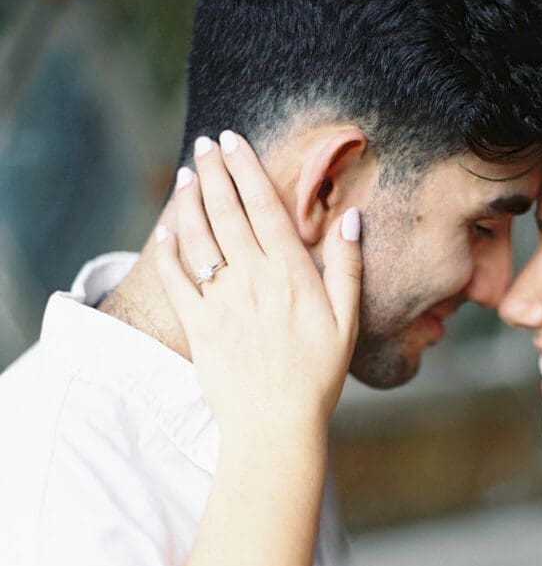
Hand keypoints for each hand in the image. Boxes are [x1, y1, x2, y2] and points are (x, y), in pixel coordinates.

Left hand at [155, 131, 361, 442]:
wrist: (275, 425)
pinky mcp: (198, 326)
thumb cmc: (317, 378)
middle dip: (215, 171)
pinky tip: (165, 231)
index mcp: (291, 275)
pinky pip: (175, 279)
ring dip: (189, 201)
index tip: (233, 140)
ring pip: (198, 237)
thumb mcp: (347, 323)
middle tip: (205, 143)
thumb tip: (351, 217)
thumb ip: (348, 267)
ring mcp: (221, 301)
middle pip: (226, 212)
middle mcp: (252, 280)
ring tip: (188, 175)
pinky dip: (167, 251)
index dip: (247, 169)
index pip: (264, 207)